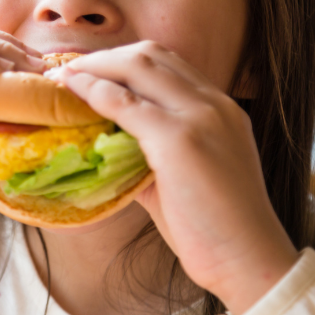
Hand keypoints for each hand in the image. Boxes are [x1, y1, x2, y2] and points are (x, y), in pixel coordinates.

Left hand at [46, 41, 298, 314]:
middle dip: (106, 57)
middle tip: (72, 70)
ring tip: (65, 77)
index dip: (125, 61)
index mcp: (221, 108)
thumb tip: (110, 148)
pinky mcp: (179, 139)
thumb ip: (152, 154)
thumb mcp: (186, 176)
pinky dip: (95, 91)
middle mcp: (213, 103)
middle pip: (151, 55)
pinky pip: (125, 103)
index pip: (168, 64)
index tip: (94, 71)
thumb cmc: (216, 229)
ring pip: (137, 66)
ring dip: (96, 67)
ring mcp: (198, 116)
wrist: (249, 260)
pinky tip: (73, 93)